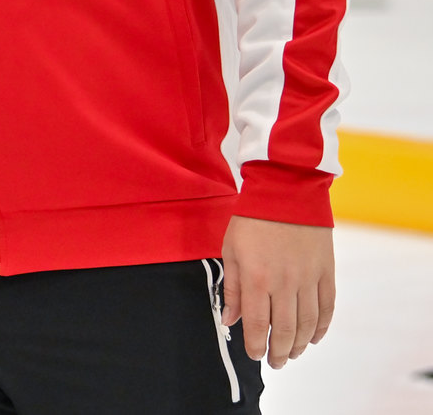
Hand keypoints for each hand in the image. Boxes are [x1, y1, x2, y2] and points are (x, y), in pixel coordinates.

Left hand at [221, 214, 334, 367]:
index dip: (256, 344)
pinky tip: (314, 337)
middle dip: (279, 351)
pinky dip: (321, 327)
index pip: (256, 323)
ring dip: (300, 343)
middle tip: (276, 362)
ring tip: (293, 353)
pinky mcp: (327, 272)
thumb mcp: (231, 251)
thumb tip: (229, 319)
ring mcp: (308, 279)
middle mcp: (284, 283)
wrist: (286, 192)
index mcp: (256, 278)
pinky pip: (327, 307)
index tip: (255, 355)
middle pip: (285, 329)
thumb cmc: (252, 220)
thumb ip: (232, 288)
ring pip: (307, 323)